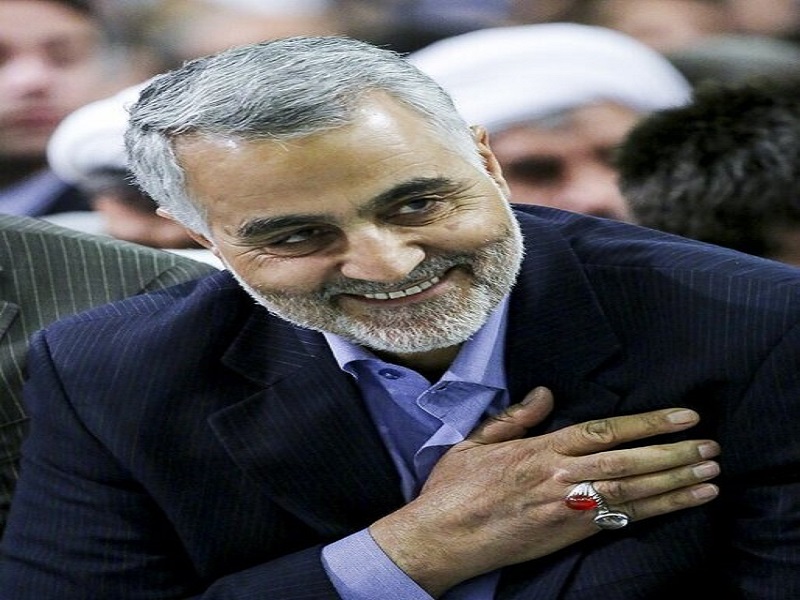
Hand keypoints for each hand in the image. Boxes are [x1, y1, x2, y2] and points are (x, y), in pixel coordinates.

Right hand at [369, 386, 719, 596]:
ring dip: (674, 483)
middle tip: (711, 447)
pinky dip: (655, 511)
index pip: (605, 430)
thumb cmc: (456, 488)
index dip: (648, 423)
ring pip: (631, 491)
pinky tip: (679, 504)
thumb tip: (544, 392)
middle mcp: (561, 476)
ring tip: (710, 474)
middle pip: (628, 461)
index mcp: (540, 449)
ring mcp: (568, 508)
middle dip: (673, 453)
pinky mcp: (570, 534)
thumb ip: (514, 417)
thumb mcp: (476, 442)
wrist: (445, 537)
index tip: (684, 416)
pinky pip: (620, 520)